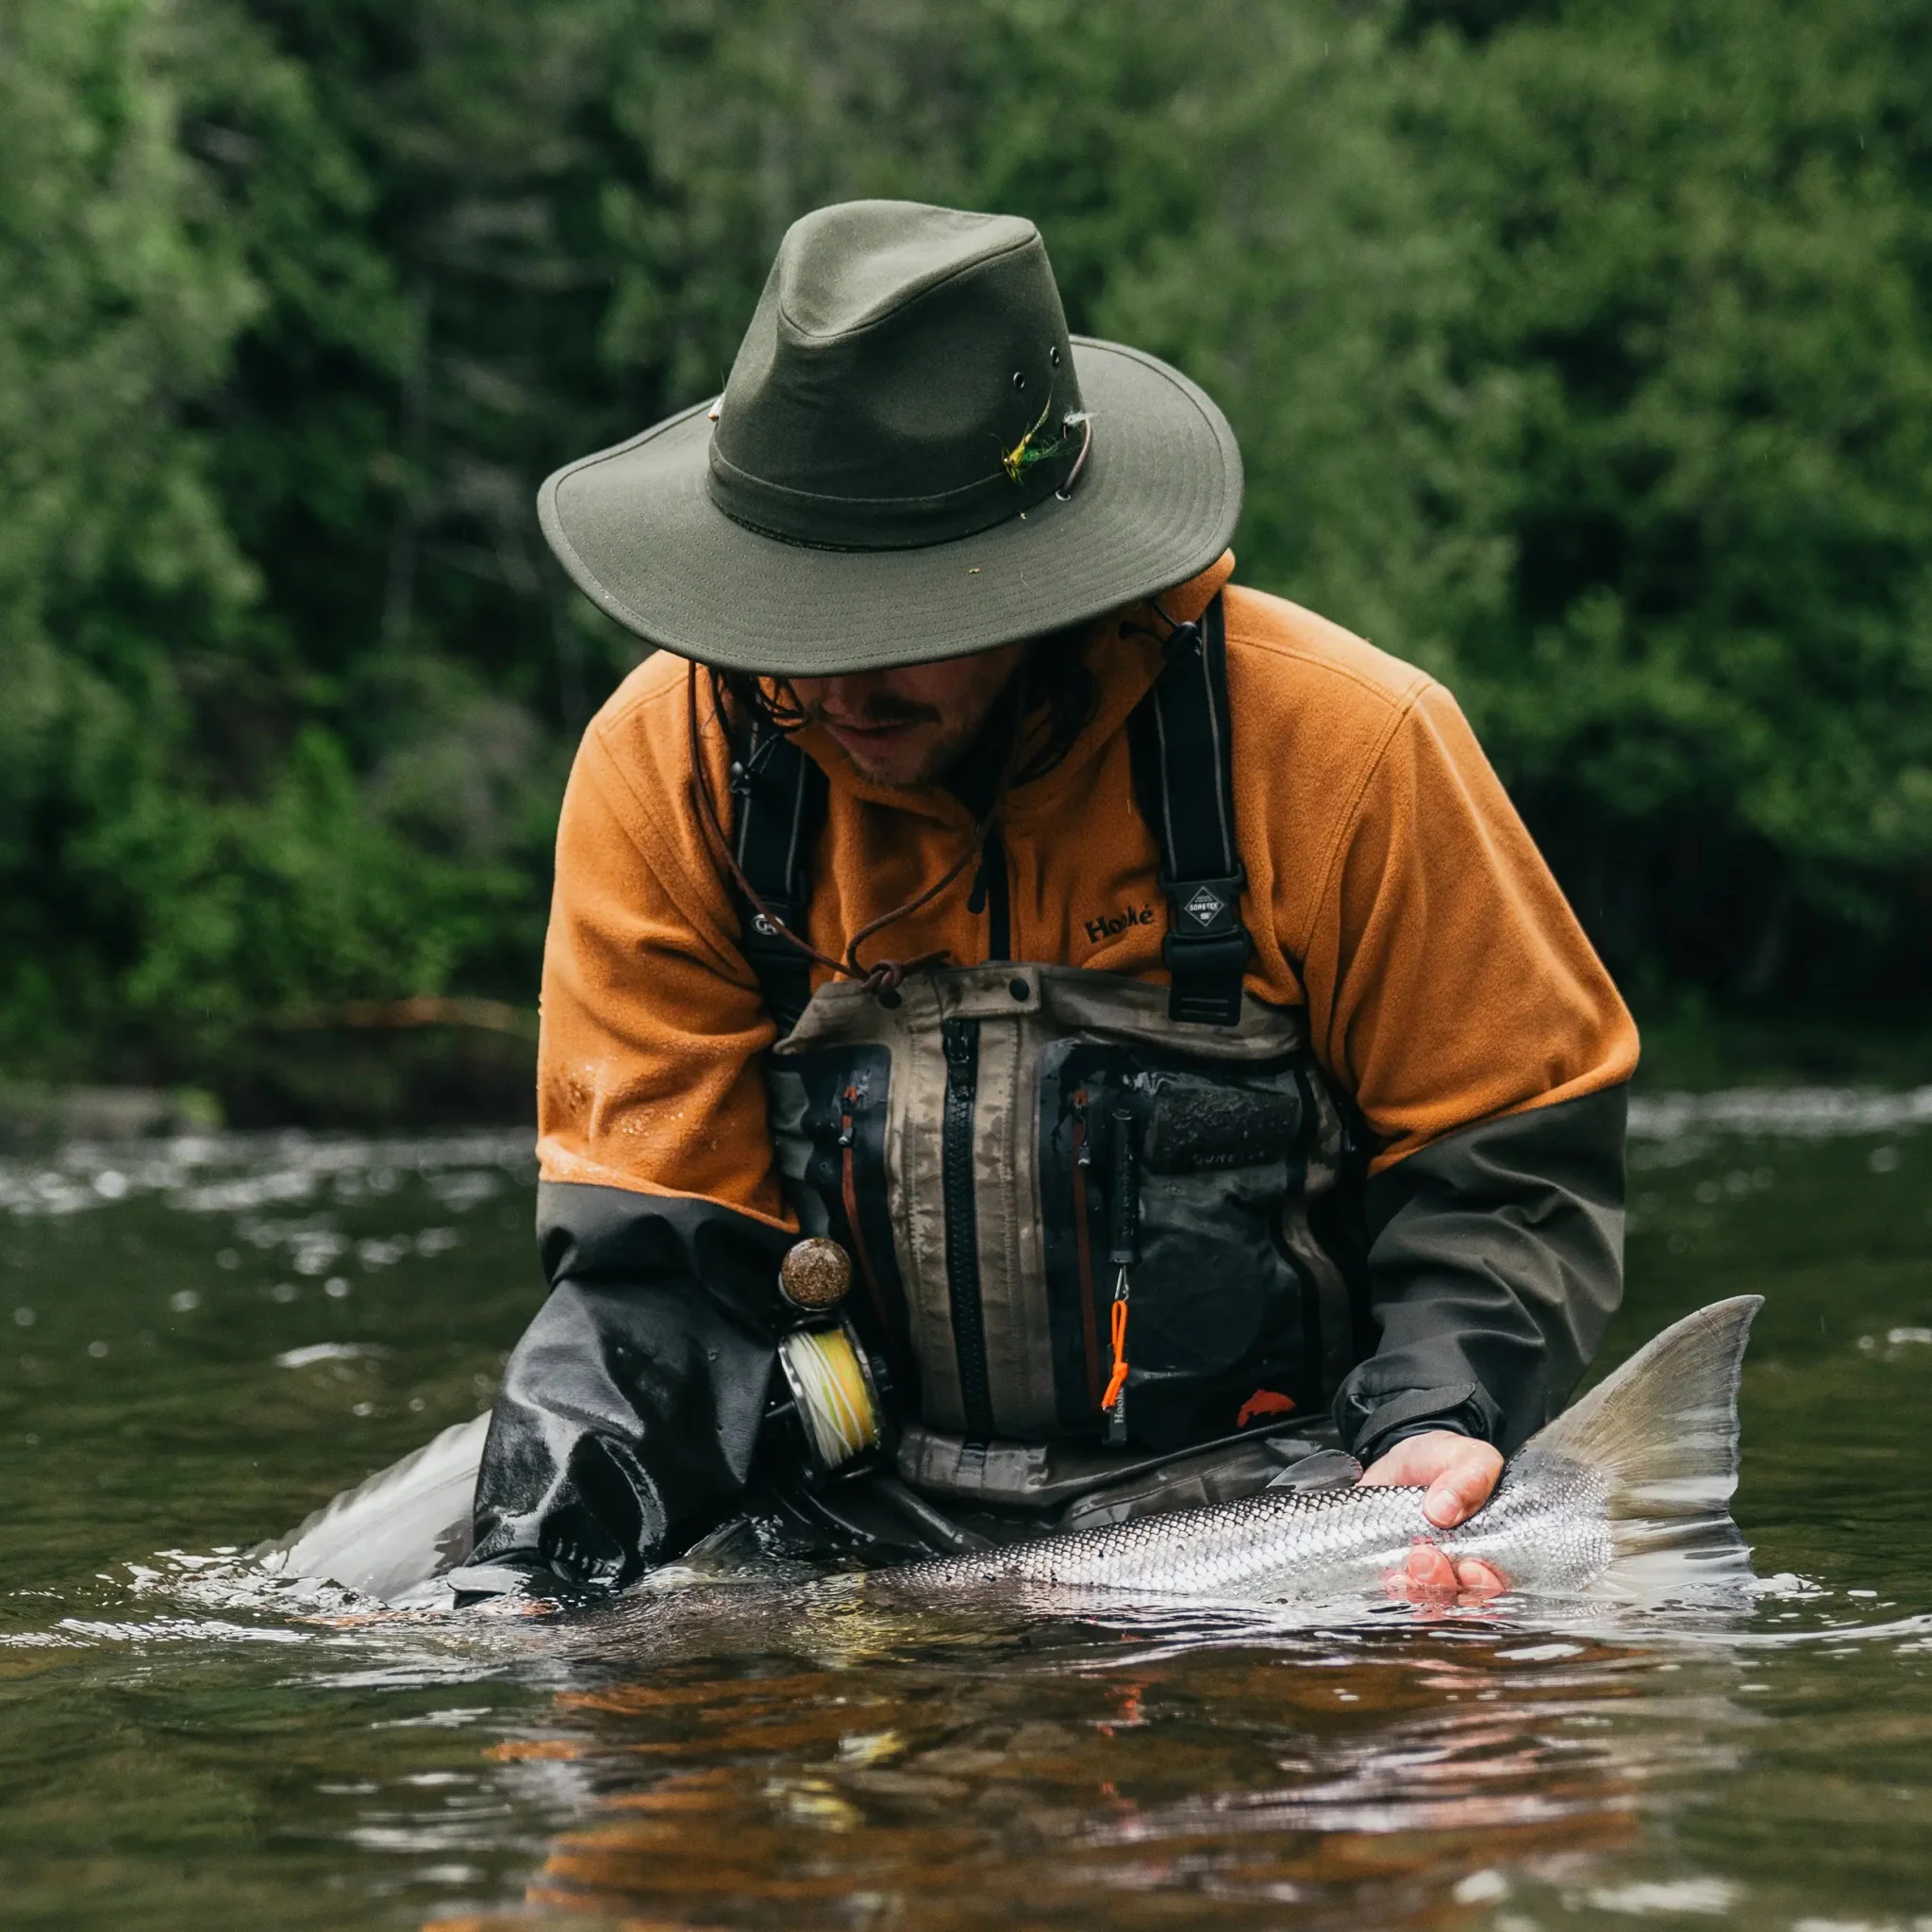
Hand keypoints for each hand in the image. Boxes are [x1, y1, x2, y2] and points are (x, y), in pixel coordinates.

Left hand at [1360, 1429, 1507, 1599]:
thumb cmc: (1444, 1460)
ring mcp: (1423, 1573)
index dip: (1485, 1586)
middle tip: (1427, 1555)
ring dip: (1416, 1589)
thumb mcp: (1466, 1457)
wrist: (1403, 1456)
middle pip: (1457, 1600)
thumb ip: (1469, 1477)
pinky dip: (1391, 1588)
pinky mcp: (1390, 1568)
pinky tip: (1389, 1576)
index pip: (1494, 1586)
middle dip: (1443, 1585)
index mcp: (1487, 1551)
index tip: (1471, 1567)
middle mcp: (1457, 1570)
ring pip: (1425, 1601)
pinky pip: (1391, 1592)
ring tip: (1408, 1561)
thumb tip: (1444, 1509)